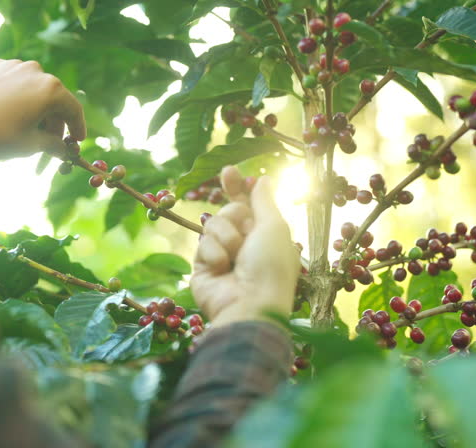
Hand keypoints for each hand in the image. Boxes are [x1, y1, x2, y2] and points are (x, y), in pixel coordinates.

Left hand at [0, 59, 85, 159]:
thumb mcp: (29, 145)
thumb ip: (53, 145)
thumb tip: (62, 149)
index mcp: (50, 90)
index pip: (73, 109)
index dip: (77, 127)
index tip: (76, 140)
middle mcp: (36, 71)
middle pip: (54, 98)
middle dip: (54, 120)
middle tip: (50, 141)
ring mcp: (15, 65)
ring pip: (34, 89)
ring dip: (36, 108)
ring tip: (26, 128)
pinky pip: (15, 82)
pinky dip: (17, 97)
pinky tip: (7, 113)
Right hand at [191, 166, 299, 326]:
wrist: (249, 304)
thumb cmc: (270, 266)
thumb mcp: (274, 227)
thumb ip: (264, 200)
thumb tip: (263, 178)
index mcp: (264, 234)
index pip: (247, 204)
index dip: (237, 187)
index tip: (227, 170)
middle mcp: (243, 244)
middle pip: (227, 211)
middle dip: (234, 218)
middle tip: (244, 235)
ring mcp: (221, 255)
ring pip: (211, 225)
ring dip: (225, 237)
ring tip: (234, 257)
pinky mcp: (203, 267)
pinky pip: (202, 246)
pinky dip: (213, 254)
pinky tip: (222, 270)